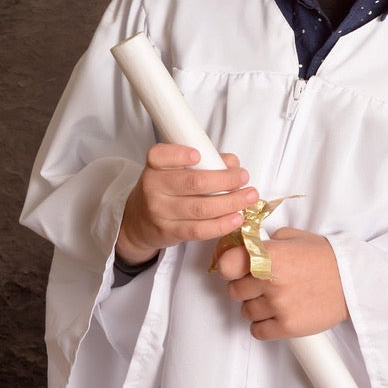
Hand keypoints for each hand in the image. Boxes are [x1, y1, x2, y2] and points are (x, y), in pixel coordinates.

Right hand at [116, 144, 256, 263]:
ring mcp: (160, 212)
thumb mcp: (174, 170)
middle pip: (192, 183)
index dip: (179, 155)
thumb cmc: (165, 189)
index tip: (199, 155)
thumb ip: (203, 161)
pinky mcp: (170, 232)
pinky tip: (236, 218)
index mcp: (154, 167)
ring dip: (230, 202)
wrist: (139, 221)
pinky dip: (221, 224)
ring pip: (200, 208)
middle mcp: (154, 188)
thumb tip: (231, 162)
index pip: (159, 156)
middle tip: (243, 177)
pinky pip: (199, 230)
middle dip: (224, 180)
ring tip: (249, 197)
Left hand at [216, 227, 347, 340]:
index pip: (227, 265)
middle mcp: (271, 281)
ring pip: (246, 312)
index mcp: (270, 256)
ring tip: (275, 297)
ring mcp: (279, 306)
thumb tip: (245, 247)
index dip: (229, 266)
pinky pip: (257, 331)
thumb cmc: (325, 258)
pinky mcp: (287, 327)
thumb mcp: (293, 237)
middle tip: (260, 283)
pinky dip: (263, 324)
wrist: (352, 281)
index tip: (235, 267)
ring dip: (256, 306)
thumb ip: (266, 242)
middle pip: (235, 291)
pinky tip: (276, 313)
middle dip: (244, 286)